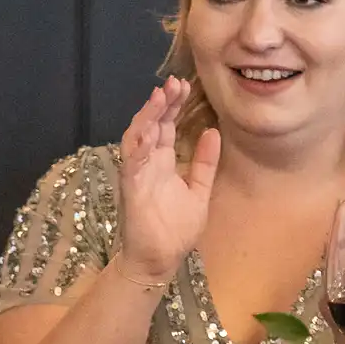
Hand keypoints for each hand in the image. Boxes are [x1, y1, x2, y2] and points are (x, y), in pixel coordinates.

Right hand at [115, 78, 221, 284]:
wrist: (161, 260)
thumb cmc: (175, 230)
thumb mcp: (199, 190)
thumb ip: (205, 163)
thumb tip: (213, 131)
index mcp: (162, 162)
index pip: (165, 126)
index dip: (172, 106)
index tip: (183, 86)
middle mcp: (147, 164)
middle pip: (151, 125)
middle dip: (161, 103)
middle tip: (173, 83)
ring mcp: (137, 175)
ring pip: (136, 138)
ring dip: (146, 117)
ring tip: (159, 97)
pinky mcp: (131, 190)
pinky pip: (131, 165)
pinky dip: (137, 148)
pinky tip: (147, 132)